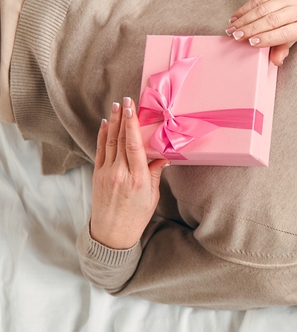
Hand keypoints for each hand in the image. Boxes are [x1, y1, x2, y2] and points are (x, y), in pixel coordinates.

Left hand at [89, 98, 168, 249]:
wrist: (112, 232)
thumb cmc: (137, 215)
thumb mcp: (152, 196)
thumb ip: (155, 173)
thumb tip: (162, 157)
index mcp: (138, 178)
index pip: (134, 145)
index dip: (132, 125)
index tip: (132, 108)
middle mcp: (120, 173)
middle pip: (121, 139)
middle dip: (123, 118)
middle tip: (125, 100)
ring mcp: (107, 172)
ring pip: (109, 141)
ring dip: (112, 122)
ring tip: (115, 106)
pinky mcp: (97, 174)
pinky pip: (100, 150)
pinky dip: (102, 135)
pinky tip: (104, 124)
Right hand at [227, 0, 296, 65]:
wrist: (292, 4)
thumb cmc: (289, 26)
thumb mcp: (288, 41)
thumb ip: (281, 50)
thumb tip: (276, 61)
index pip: (285, 33)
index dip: (267, 38)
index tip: (251, 43)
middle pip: (272, 20)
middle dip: (252, 29)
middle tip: (237, 36)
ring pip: (263, 9)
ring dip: (245, 20)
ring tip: (233, 29)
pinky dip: (244, 10)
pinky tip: (235, 18)